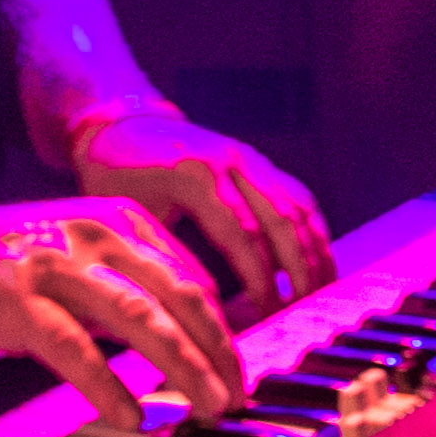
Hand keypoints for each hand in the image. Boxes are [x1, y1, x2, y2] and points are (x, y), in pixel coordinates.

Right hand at [0, 190, 242, 425]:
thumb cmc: (0, 272)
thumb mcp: (76, 268)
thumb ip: (127, 294)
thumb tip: (185, 341)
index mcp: (117, 222)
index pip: (193, 279)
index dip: (227, 330)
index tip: (243, 372)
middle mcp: (94, 235)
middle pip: (181, 296)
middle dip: (220, 352)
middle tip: (240, 397)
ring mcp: (55, 266)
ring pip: (141, 318)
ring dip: (184, 367)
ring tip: (210, 407)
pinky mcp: (17, 303)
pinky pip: (75, 349)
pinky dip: (109, 386)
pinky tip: (132, 417)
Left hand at [63, 109, 332, 324]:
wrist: (122, 122)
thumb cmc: (115, 171)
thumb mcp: (127, 211)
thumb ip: (162, 252)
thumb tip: (192, 310)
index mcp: (195, 173)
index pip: (241, 232)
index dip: (259, 277)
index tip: (269, 314)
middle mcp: (231, 160)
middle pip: (281, 219)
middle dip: (298, 270)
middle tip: (304, 311)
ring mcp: (249, 158)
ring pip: (298, 207)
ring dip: (314, 252)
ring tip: (320, 294)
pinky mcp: (259, 163)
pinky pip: (298, 196)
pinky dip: (314, 231)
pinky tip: (319, 262)